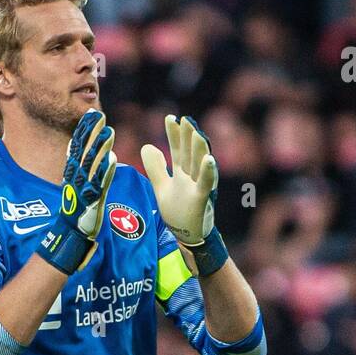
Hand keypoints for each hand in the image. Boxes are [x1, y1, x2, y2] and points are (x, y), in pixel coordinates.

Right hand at [36, 109, 116, 274]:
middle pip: (84, 152)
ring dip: (100, 149)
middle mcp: (76, 179)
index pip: (78, 147)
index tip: (92, 114)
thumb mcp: (82, 187)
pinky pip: (99, 185)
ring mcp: (83, 190)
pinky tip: (113, 160)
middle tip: (99, 115)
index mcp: (73, 174)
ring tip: (109, 132)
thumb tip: (107, 155)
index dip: (85, 130)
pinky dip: (106, 172)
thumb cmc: (78, 212)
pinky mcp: (91, 202)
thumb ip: (92, 171)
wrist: (70, 235)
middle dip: (91, 133)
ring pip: (92, 165)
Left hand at [141, 114, 217, 246]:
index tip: (171, 118)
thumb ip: (155, 169)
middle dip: (187, 137)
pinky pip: (205, 184)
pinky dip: (208, 172)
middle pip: (189, 153)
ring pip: (199, 165)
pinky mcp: (202, 199)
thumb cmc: (178, 212)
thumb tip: (147, 146)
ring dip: (199, 149)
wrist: (188, 237)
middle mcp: (191, 177)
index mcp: (181, 173)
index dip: (174, 135)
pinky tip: (209, 159)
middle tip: (186, 119)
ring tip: (196, 132)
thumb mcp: (162, 188)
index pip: (177, 150)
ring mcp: (197, 187)